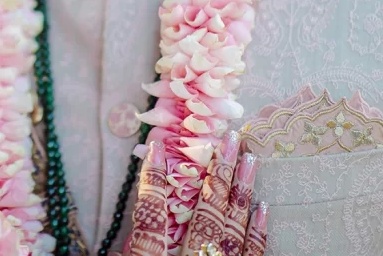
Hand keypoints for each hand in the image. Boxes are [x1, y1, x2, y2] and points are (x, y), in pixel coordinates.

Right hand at [127, 132, 268, 255]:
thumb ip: (129, 252)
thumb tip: (120, 239)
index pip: (150, 215)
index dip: (152, 180)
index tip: (156, 148)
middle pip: (204, 212)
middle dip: (217, 172)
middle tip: (229, 139)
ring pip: (232, 227)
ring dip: (240, 191)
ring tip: (249, 160)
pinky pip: (252, 254)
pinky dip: (257, 231)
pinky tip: (262, 207)